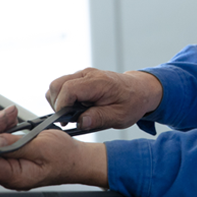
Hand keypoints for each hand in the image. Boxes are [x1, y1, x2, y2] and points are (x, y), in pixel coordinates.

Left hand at [0, 123, 107, 189]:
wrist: (78, 159)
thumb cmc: (66, 157)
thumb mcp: (44, 147)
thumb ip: (17, 145)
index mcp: (15, 177)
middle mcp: (9, 174)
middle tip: (4, 115)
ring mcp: (10, 166)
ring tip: (10, 114)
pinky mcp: (13, 157)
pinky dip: (1, 129)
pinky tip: (9, 120)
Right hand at [47, 68, 162, 131]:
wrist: (141, 90)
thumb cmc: (132, 102)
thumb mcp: (120, 116)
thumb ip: (99, 118)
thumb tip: (81, 122)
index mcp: (98, 82)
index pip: (68, 89)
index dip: (62, 106)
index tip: (65, 121)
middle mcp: (87, 74)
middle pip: (56, 85)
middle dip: (57, 104)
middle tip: (68, 119)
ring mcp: (83, 75)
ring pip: (56, 85)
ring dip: (58, 101)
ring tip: (72, 114)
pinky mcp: (80, 78)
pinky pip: (62, 86)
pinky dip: (63, 98)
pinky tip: (74, 108)